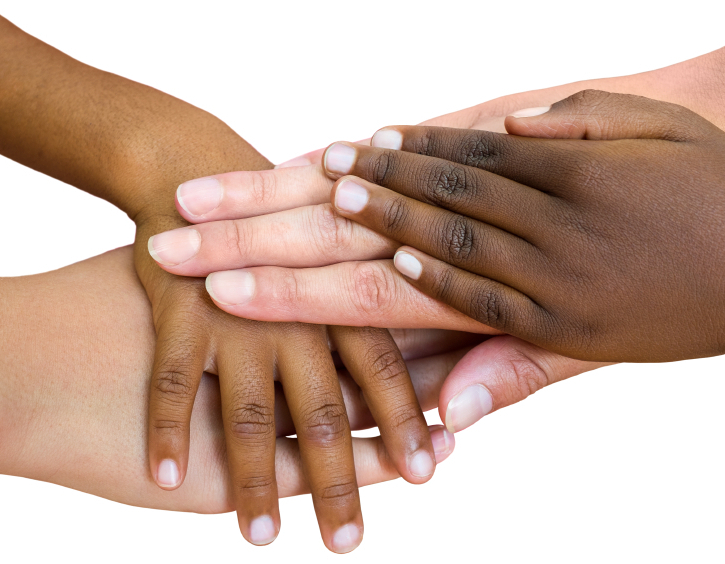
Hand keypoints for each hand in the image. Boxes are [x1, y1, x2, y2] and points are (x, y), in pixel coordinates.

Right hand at [0, 247, 458, 512]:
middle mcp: (295, 304)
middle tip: (348, 543)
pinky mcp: (175, 302)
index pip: (386, 364)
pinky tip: (163, 480)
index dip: (406, 422)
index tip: (426, 476)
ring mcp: (233, 306)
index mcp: (340, 285)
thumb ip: (379, 296)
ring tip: (263, 538)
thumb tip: (428, 351)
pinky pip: (170, 381)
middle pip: (324, 406)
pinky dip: (167, 432)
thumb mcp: (336, 237)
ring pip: (248, 412)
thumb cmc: (271, 212)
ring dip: (251, 482)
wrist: (188, 167)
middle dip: (337, 479)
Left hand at [322, 90, 724, 361]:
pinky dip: (440, 285)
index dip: (416, 147)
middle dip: (386, 179)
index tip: (368, 139)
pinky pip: (488, 306)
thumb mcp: (660, 130)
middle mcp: (564, 226)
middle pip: (453, 196)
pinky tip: (395, 263)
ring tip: (342, 206)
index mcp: (582, 172)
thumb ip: (584, 120)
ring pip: (459, 246)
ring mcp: (562, 282)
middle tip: (331, 169)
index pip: (475, 155)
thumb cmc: (713, 184)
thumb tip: (511, 125)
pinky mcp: (568, 331)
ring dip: (394, 223)